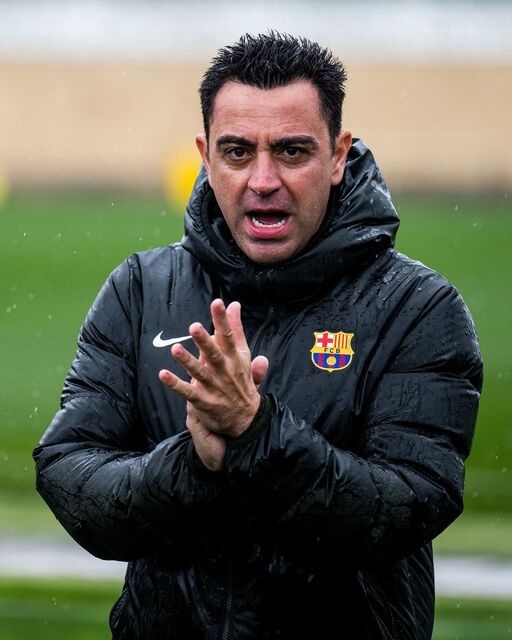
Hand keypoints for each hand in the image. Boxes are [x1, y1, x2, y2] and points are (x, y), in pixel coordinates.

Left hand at [159, 299, 268, 468]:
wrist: (248, 418)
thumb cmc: (242, 380)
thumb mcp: (243, 354)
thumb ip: (236, 329)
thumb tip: (234, 305)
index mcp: (234, 358)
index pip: (229, 336)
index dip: (223, 320)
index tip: (218, 303)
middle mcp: (225, 371)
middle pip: (214, 354)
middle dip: (204, 341)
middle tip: (194, 327)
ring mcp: (214, 387)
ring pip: (199, 373)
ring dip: (187, 361)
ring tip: (175, 349)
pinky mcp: (204, 402)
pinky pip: (188, 393)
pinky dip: (176, 385)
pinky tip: (163, 375)